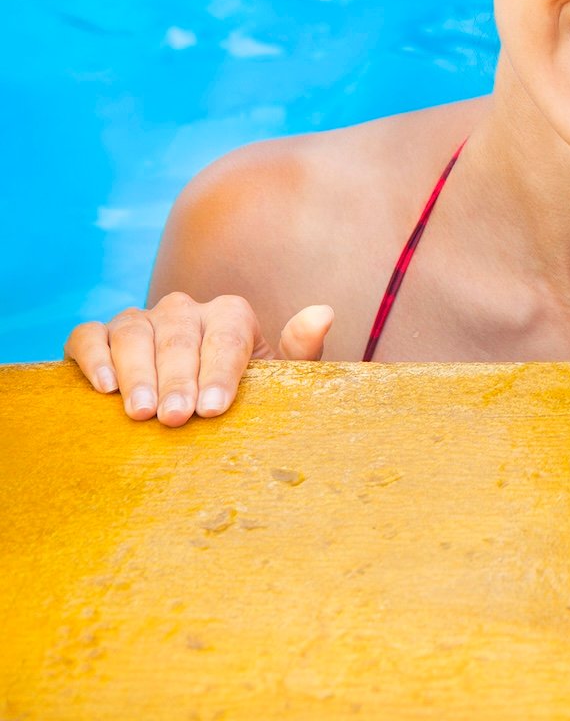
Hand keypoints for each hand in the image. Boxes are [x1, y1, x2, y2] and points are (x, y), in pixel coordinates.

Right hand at [64, 295, 333, 425]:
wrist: (200, 398)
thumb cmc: (245, 389)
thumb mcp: (280, 375)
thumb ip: (301, 349)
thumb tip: (324, 313)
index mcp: (230, 314)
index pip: (226, 336)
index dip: (220, 371)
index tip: (214, 407)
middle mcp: (184, 309)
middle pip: (178, 336)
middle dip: (177, 378)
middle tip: (176, 417)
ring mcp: (141, 320)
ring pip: (133, 333)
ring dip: (136, 372)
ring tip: (141, 412)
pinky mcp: (102, 336)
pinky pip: (88, 336)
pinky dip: (93, 357)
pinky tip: (104, 389)